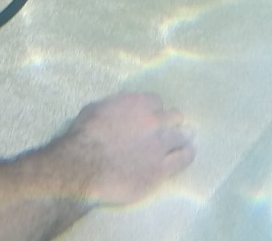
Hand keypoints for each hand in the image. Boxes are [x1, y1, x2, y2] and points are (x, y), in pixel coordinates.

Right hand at [54, 92, 194, 207]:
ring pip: (182, 137)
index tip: (150, 117)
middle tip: (167, 130)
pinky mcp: (161, 169)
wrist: (85, 167)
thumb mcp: (96, 108)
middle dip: (171, 122)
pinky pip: (183, 159)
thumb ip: (115, 105)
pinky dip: (186, 155)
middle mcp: (154, 122)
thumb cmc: (84, 137)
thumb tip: (122, 103)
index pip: (156, 101)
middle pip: (174, 117)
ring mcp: (160, 146)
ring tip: (182, 142)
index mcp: (138, 104)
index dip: (153, 110)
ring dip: (181, 139)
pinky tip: (187, 154)